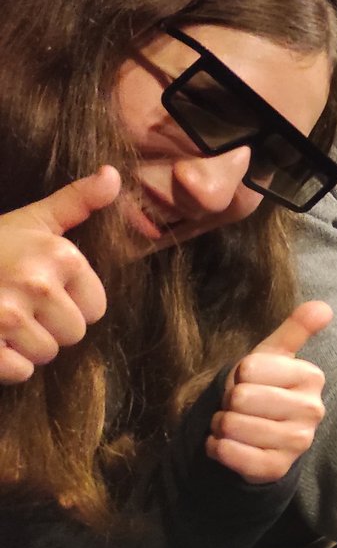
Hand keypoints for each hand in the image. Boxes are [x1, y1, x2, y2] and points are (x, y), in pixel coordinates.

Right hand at [0, 167, 120, 383]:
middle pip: (73, 334)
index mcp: (59, 256)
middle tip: (16, 306)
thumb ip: (76, 203)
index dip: (69, 304)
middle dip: (48, 327)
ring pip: (46, 355)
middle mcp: (37, 283)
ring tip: (1, 321)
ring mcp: (7, 316)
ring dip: (24, 347)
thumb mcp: (30, 221)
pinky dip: (5, 366)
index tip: (39, 290)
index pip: (96, 308)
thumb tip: (113, 175)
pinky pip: (19, 373)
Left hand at [208, 301, 332, 483]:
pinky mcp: (278, 468)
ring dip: (221, 426)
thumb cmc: (264, 388)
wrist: (261, 437)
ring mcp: (299, 442)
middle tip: (239, 406)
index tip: (250, 381)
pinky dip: (217, 448)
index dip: (238, 375)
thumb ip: (296, 329)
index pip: (249, 368)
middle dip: (227, 402)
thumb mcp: (275, 356)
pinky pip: (231, 454)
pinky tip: (228, 445)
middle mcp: (312, 410)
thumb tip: (324, 306)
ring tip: (235, 425)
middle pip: (240, 397)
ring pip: (233, 426)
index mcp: (312, 377)